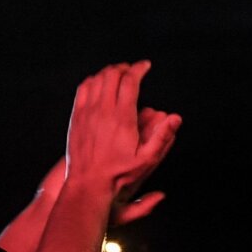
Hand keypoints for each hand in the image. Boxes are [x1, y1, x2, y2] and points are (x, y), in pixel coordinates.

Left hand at [63, 63, 177, 203]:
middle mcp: (102, 111)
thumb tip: (175, 118)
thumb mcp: (147, 160)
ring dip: (108, 72)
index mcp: (122, 118)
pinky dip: (92, 81)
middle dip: (124, 68)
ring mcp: (87, 112)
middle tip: (133, 69)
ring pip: (96, 79)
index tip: (145, 66)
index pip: (130, 82)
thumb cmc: (119, 175)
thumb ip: (162, 137)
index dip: (139, 69)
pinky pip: (83, 89)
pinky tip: (99, 83)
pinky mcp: (76, 117)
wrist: (88, 184)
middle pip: (112, 75)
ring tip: (119, 73)